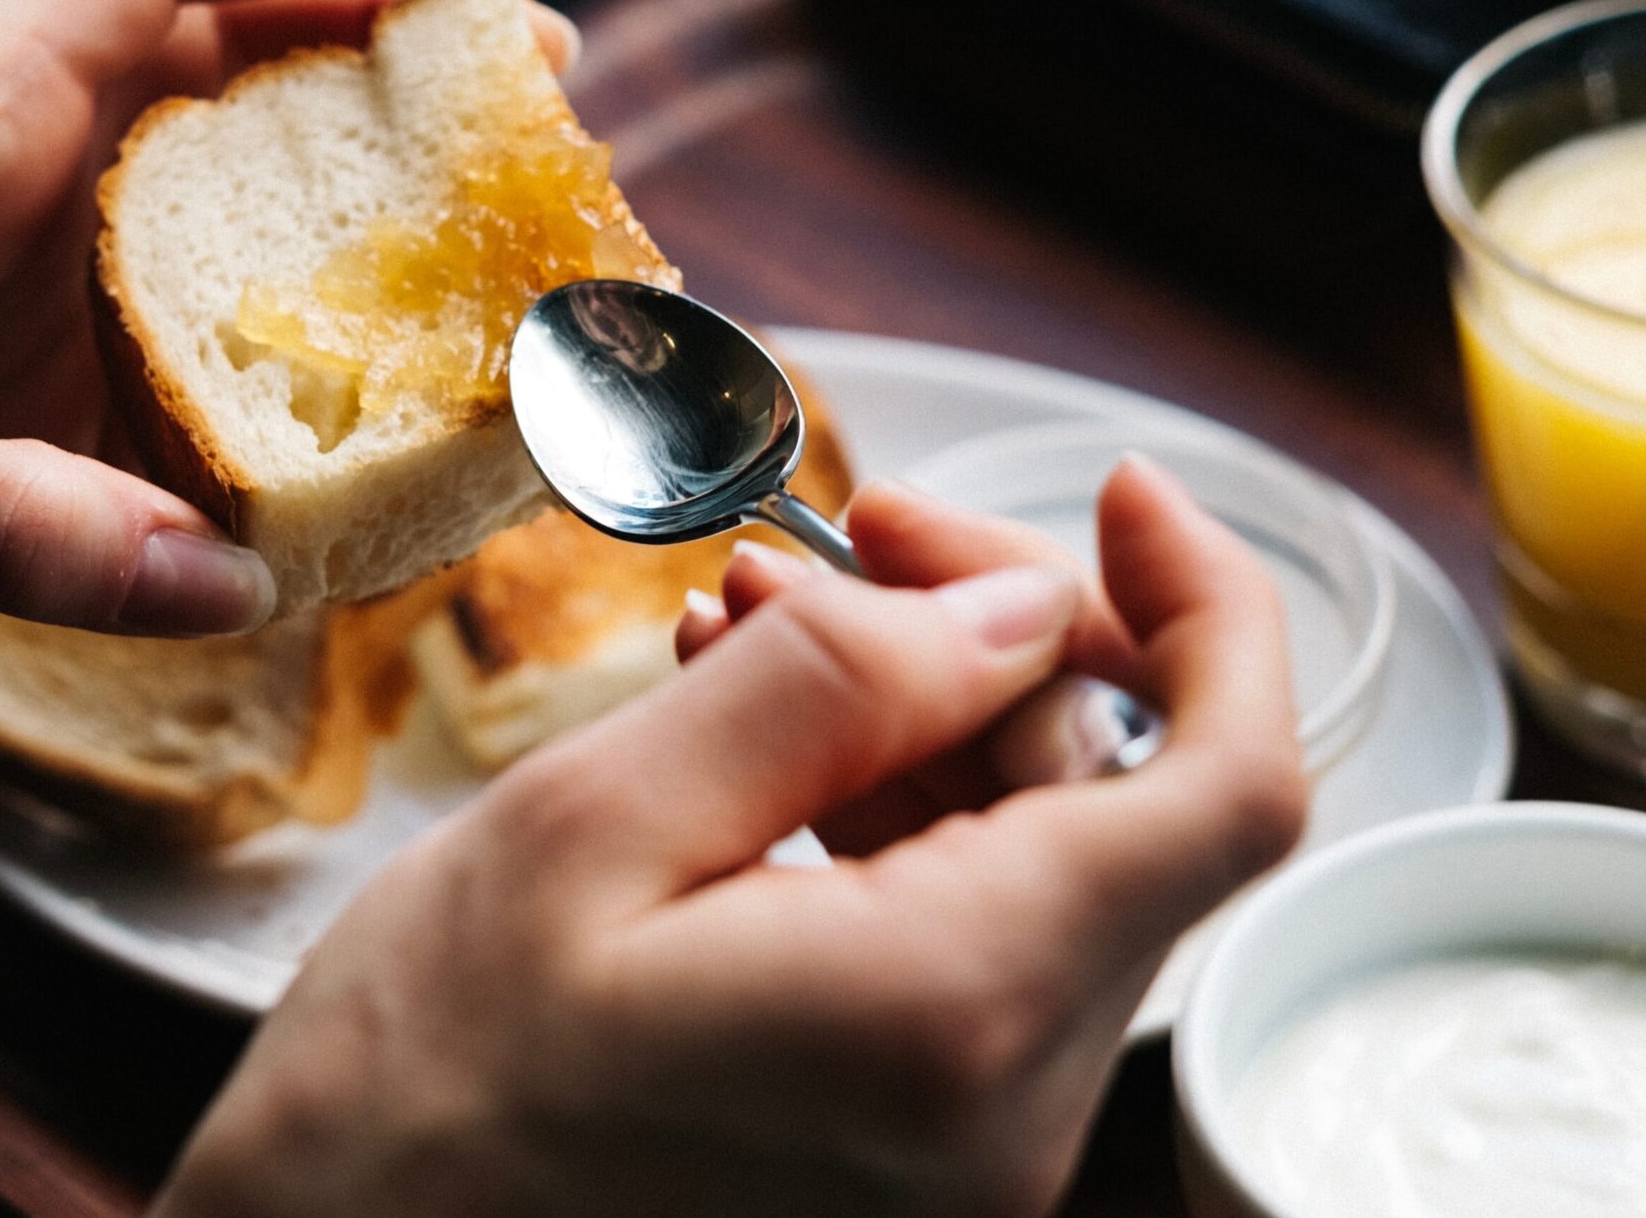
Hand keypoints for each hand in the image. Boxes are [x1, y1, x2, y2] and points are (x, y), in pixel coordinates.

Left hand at [0, 0, 569, 778]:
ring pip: (227, 237)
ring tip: (497, 282)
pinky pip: (181, 394)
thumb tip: (235, 581)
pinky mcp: (3, 430)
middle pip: (237, 73)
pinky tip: (362, 461)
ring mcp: (12, 310)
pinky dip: (280, 411)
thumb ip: (14, 520)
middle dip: (391, 72)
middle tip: (540, 117)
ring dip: (354, 246)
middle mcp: (8, 188)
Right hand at [157, 465, 1306, 1217]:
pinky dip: (884, 822)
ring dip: (922, 723)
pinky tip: (748, 745)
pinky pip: (960, 950)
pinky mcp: (910, 1166)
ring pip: (1036, 872)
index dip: (1212, 613)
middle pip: (1117, 812)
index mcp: (949, 1018)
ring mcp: (966, 1160)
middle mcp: (1004, 1119)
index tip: (1123, 495)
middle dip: (999, 643)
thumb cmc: (416, 1086)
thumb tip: (1020, 608)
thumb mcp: (593, 828)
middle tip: (841, 541)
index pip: (1229, 794)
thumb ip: (831, 693)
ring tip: (744, 626)